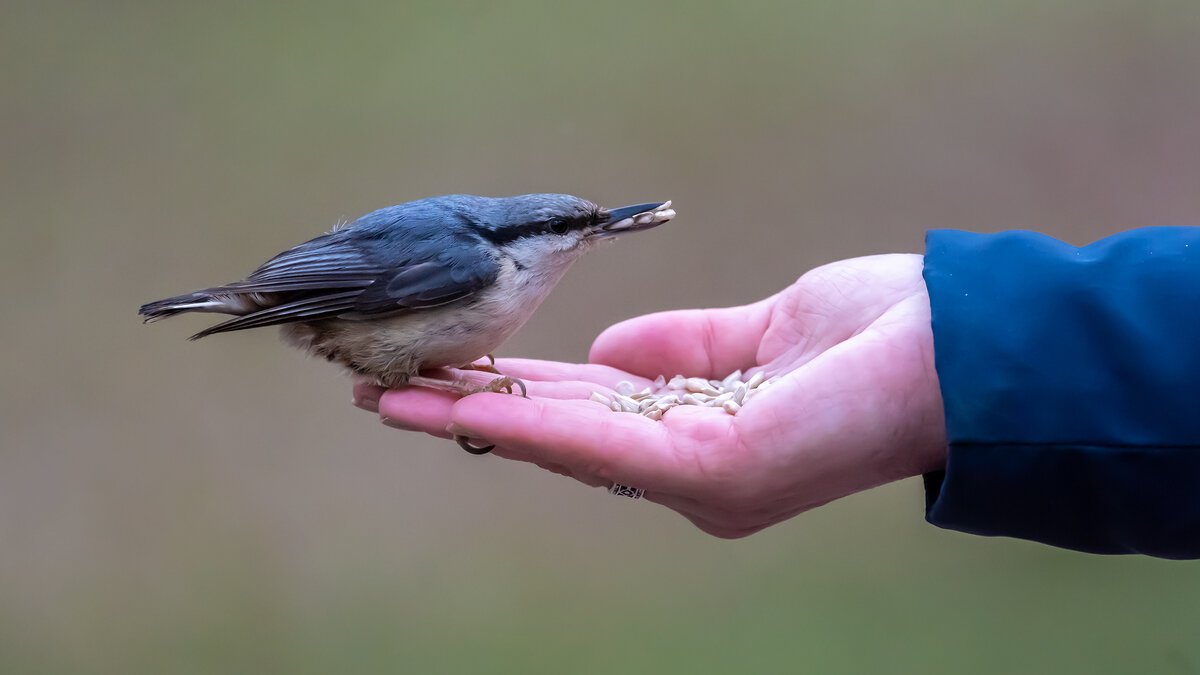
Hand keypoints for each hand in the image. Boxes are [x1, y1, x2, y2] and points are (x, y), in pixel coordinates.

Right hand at [353, 254, 946, 537]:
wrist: (960, 346)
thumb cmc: (878, 335)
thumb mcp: (759, 332)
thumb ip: (681, 345)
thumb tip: (602, 347)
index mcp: (704, 436)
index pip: (592, 411)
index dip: (520, 389)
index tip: (456, 370)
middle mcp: (693, 471)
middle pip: (564, 434)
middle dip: (477, 410)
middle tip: (391, 394)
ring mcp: (700, 479)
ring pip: (565, 444)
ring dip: (477, 419)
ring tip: (393, 400)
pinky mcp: (710, 472)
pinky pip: (601, 441)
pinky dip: (531, 420)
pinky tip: (467, 403)